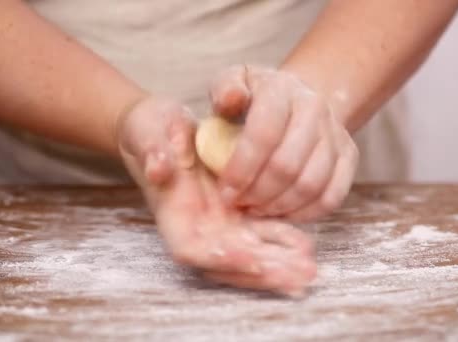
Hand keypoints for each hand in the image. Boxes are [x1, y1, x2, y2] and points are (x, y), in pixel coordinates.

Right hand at [116, 96, 316, 295]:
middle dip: (262, 272)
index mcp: (172, 213)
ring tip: (308, 267)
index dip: (221, 258)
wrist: (163, 129)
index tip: (254, 256)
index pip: (191, 249)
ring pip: (247, 257)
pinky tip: (305, 247)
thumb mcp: (149, 131)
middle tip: (298, 273)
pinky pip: (259, 239)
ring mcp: (216, 226)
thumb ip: (153, 150)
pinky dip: (280, 245)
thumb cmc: (154, 129)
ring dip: (277, 266)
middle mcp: (195, 228)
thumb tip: (160, 168)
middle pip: (226, 264)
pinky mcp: (234, 217)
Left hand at [209, 65, 358, 221]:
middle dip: (259, 194)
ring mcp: (336, 133)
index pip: (263, 135)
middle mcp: (314, 108)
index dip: (242, 170)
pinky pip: (332, 196)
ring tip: (256, 210)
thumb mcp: (234, 83)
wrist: (299, 99)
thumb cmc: (256, 98)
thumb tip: (231, 100)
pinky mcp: (349, 156)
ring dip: (279, 206)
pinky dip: (305, 213)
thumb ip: (225, 90)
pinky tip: (281, 213)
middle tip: (240, 205)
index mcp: (281, 90)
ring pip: (310, 185)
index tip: (226, 193)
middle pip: (288, 165)